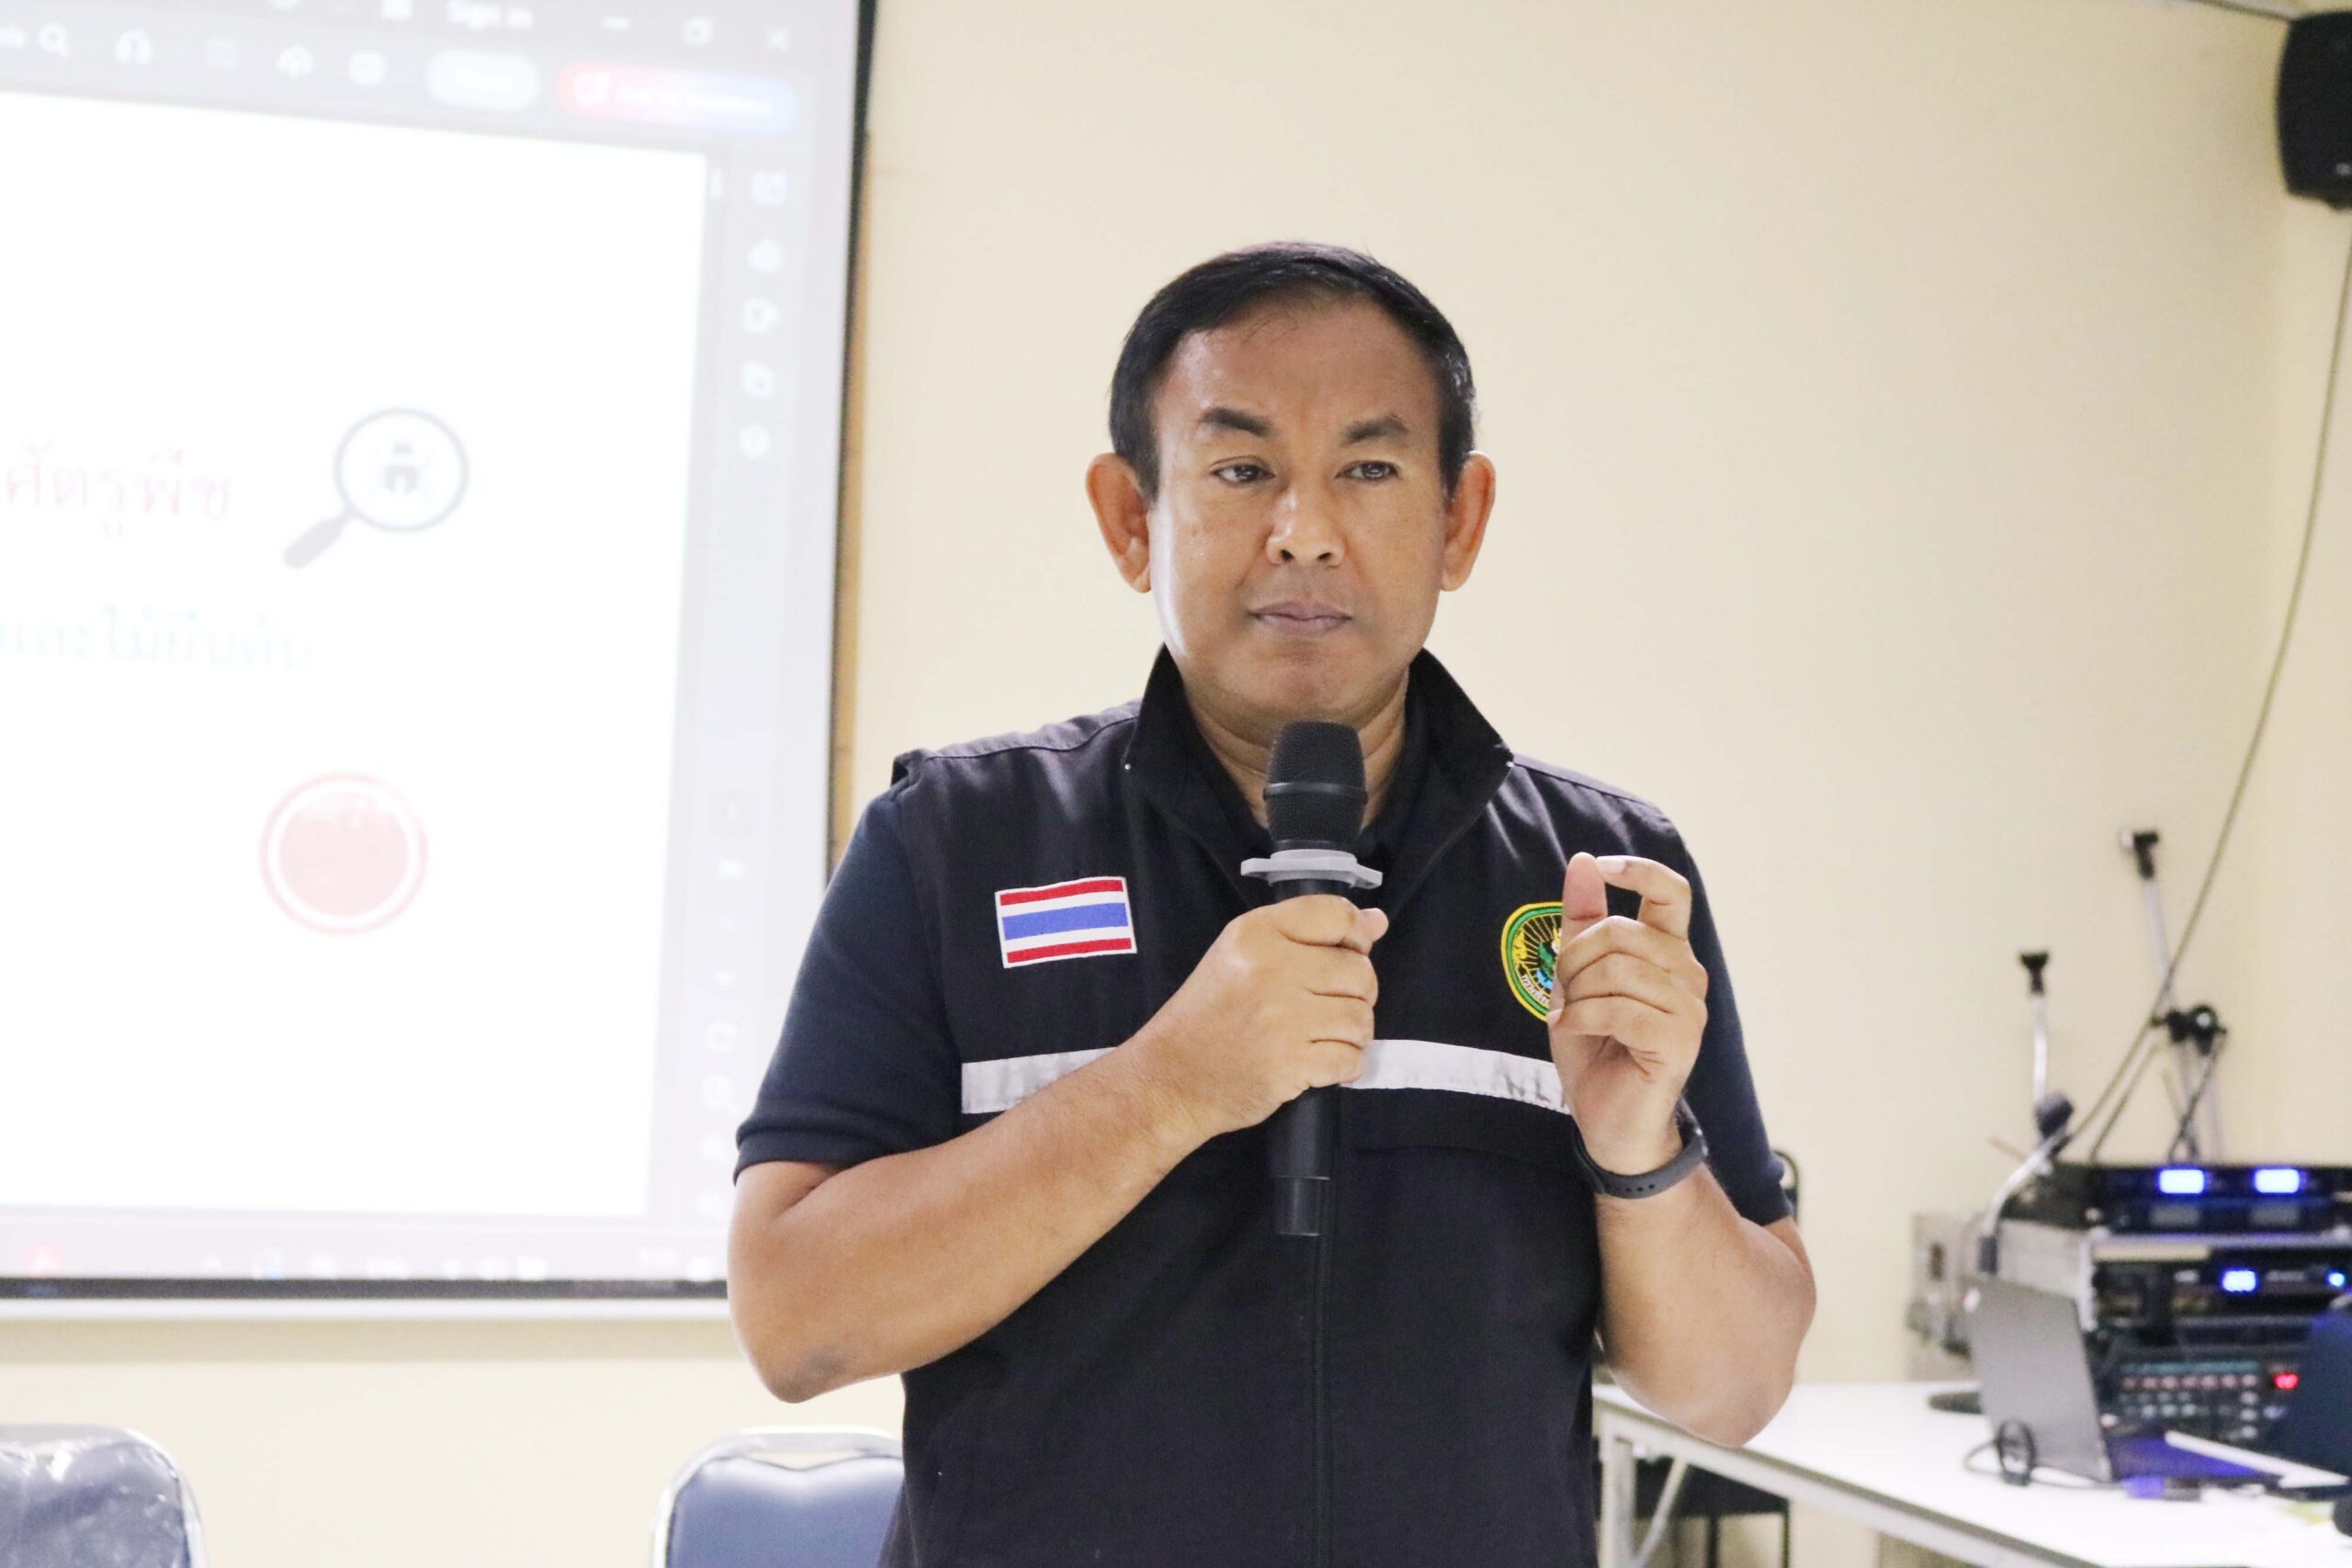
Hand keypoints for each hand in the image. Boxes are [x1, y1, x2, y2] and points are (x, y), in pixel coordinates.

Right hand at [1129, 896, 1389, 1142]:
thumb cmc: (1208, 1015)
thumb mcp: (1243, 957)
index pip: (1337, 915)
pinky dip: (1345, 1064)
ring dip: (1353, 1033)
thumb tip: (1378, 922)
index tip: (1349, 955)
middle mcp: (1271, 969)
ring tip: (1323, 1037)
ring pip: (1361, 1018)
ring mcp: (1283, 1019)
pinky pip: (1351, 1059)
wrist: (1171, 1079)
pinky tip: (1319, 1063)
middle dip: (1357, 993)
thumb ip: (1309, 936)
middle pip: (1359, 972)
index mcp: (1256, 933)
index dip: (1357, 936)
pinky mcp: (1291, 1064)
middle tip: (1328, 1006)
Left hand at [1547, 852, 1708, 1174]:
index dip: (1638, 870)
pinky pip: (1618, 1010)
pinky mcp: (1680, 1040)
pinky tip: (1573, 1030)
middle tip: (1565, 993)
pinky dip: (1582, 1018)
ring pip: (1617, 971)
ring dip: (1577, 994)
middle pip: (1620, 932)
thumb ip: (1583, 920)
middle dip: (1574, 959)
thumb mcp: (1577, 977)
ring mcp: (1689, 1008)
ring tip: (1572, 1017)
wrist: (1607, 1118)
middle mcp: (1687, 974)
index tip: (1602, 865)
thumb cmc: (1595, 1047)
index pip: (1671, 891)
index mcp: (1668, 952)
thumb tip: (1583, 861)